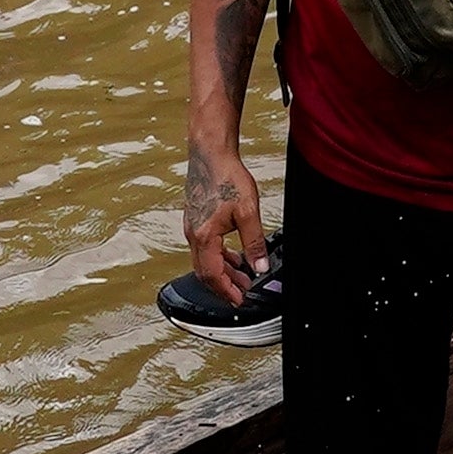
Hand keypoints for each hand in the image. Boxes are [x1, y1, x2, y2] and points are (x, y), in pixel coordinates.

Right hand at [184, 142, 267, 300]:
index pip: (212, 274)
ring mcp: (192, 226)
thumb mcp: (248, 212)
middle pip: (204, 272)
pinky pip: (204, 248)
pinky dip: (217, 257)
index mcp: (204, 236)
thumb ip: (254, 243)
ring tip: (241, 275)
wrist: (211, 153)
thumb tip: (260, 266)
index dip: (226, 291)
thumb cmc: (226, 177)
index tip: (238, 300)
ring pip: (204, 260)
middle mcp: (193, 234)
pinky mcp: (195, 219)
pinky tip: (232, 255)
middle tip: (241, 292)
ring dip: (222, 272)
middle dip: (223, 285)